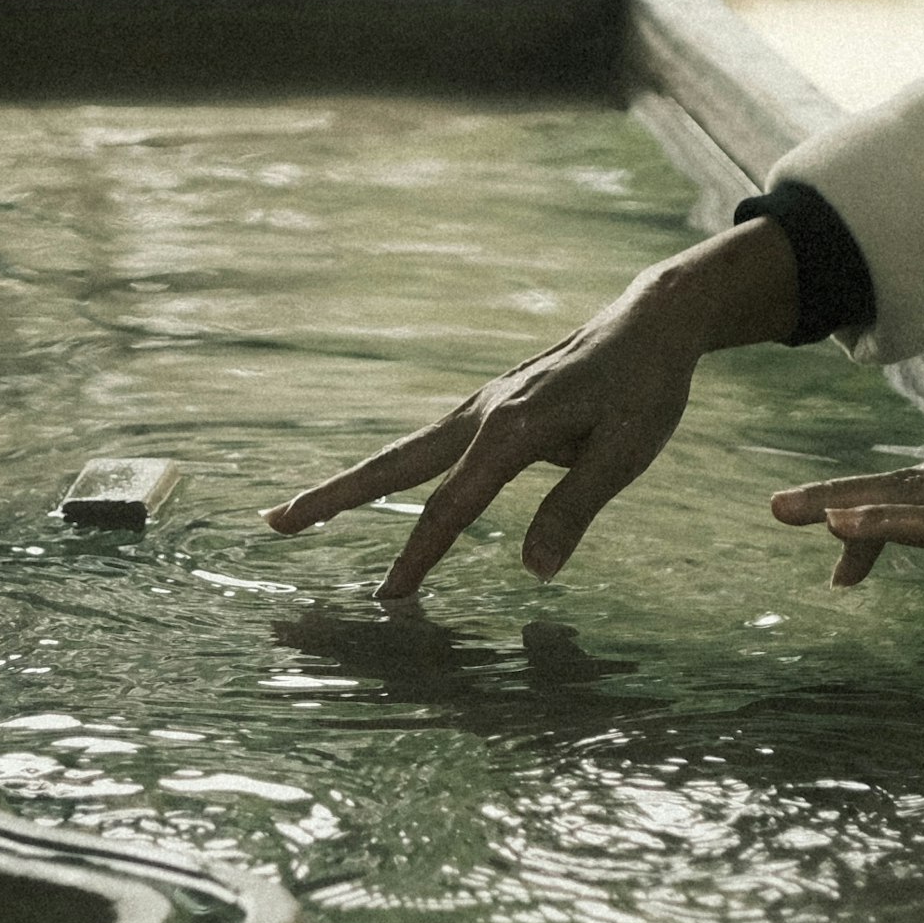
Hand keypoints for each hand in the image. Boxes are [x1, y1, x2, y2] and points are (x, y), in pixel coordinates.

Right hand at [266, 219, 799, 602]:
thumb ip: (575, 510)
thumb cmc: (646, 389)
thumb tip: (535, 572)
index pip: (453, 505)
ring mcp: (480, 408)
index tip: (390, 600)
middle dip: (333, 497)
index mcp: (511, 429)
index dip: (420, 555)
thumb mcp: (628, 452)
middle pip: (392, 465)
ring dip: (349, 484)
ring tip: (298, 511)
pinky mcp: (489, 409)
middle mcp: (481, 414)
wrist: (649, 322)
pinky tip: (372, 491)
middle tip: (274, 522)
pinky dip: (388, 472)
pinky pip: (426, 449)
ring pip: (401, 454)